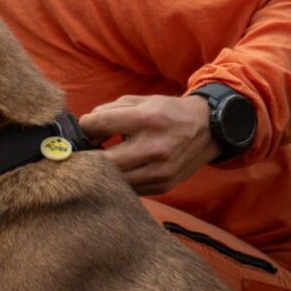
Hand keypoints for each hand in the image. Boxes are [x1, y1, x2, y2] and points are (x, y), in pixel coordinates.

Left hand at [78, 94, 219, 195]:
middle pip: (103, 158)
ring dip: (100, 171)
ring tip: (97, 161)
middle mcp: (154, 147)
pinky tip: (116, 170)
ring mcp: (159, 171)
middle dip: (87, 154)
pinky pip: (128, 188)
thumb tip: (84, 130)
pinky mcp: (162, 186)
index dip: (86, 125)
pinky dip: (117, 180)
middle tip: (82, 150)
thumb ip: (108, 111)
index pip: (100, 123)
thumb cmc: (166, 112)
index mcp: (148, 119)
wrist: (208, 129)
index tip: (86, 127)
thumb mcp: (139, 101)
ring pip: (113, 179)